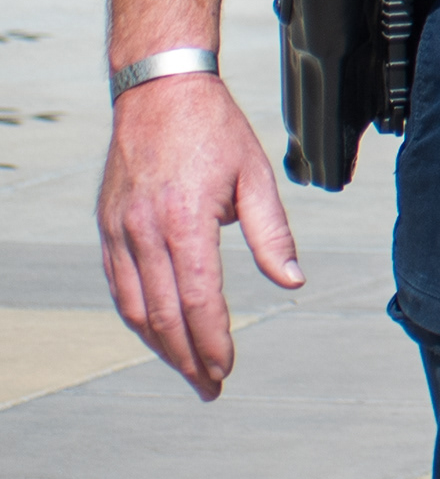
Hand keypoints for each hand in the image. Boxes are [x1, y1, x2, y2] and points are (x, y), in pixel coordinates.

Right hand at [96, 73, 301, 399]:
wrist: (160, 92)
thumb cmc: (214, 130)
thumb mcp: (256, 175)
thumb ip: (273, 234)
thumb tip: (293, 282)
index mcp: (186, 220)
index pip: (198, 299)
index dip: (213, 341)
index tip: (227, 368)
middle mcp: (145, 231)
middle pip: (163, 315)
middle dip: (188, 357)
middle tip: (210, 386)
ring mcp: (120, 232)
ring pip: (134, 308)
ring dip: (159, 346)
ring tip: (187, 369)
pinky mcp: (107, 229)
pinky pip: (118, 287)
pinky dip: (137, 317)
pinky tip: (156, 333)